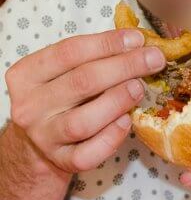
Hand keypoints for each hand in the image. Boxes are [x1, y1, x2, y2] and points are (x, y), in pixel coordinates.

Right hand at [6, 29, 165, 172]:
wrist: (39, 143)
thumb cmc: (62, 97)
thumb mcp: (65, 72)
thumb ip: (95, 57)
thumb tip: (140, 44)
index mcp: (26, 75)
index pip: (69, 52)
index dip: (107, 43)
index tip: (137, 38)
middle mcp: (30, 106)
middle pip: (81, 82)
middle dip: (125, 66)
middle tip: (154, 59)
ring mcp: (44, 137)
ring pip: (83, 121)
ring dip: (118, 101)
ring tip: (139, 88)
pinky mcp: (61, 161)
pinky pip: (89, 153)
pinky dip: (112, 137)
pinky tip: (127, 121)